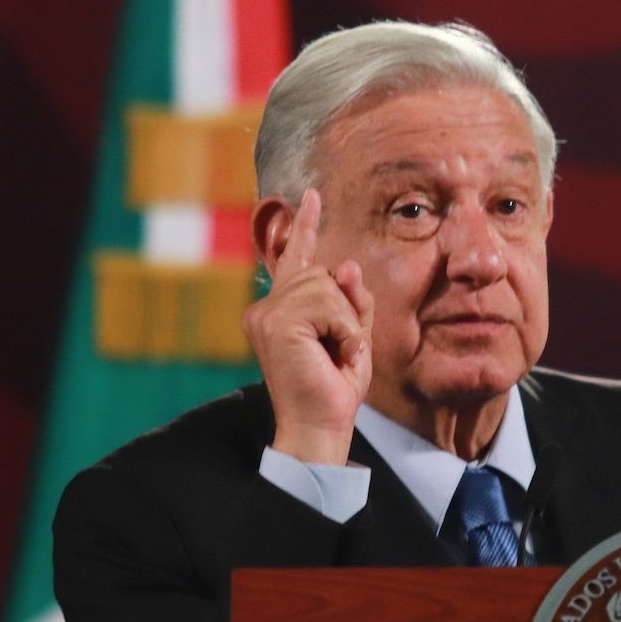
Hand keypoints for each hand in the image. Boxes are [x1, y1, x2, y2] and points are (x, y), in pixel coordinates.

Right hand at [243, 189, 373, 464]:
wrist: (321, 426)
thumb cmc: (335, 387)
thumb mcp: (354, 335)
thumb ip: (351, 299)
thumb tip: (344, 264)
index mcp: (281, 309)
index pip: (296, 259)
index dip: (305, 226)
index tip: (312, 196)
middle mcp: (266, 308)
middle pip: (323, 273)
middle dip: (346, 309)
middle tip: (340, 349)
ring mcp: (266, 314)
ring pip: (327, 285)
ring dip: (345, 322)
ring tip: (336, 354)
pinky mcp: (275, 323)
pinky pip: (328, 304)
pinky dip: (343, 329)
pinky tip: (335, 354)